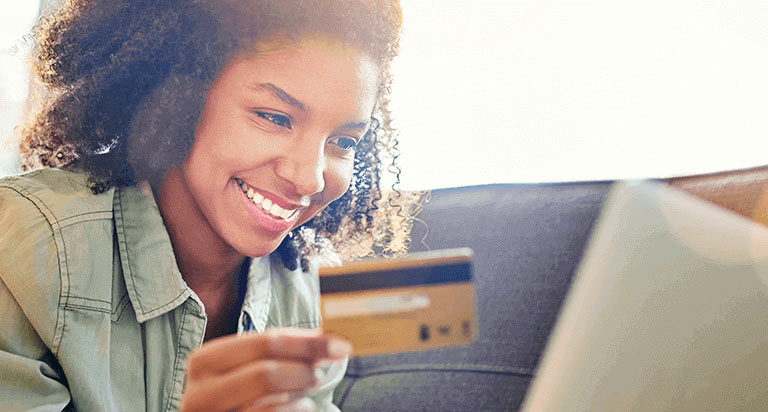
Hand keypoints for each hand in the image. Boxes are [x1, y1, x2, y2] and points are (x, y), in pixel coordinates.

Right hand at [179, 328, 350, 411]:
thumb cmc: (238, 393)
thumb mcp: (251, 367)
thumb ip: (283, 352)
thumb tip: (329, 343)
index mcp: (203, 362)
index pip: (264, 342)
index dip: (308, 343)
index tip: (342, 347)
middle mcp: (198, 394)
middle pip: (266, 374)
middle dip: (303, 372)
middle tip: (318, 376)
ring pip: (272, 408)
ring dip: (301, 400)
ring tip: (305, 397)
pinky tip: (299, 408)